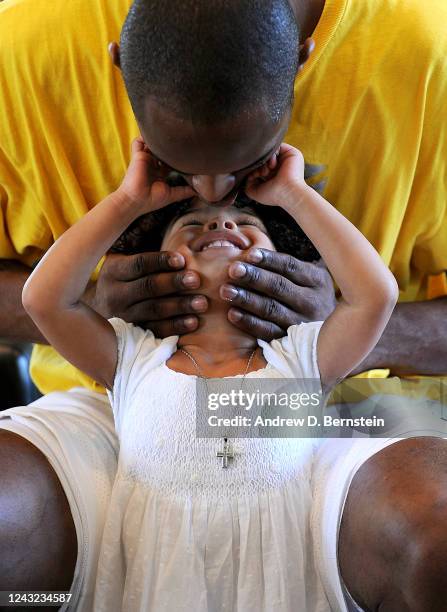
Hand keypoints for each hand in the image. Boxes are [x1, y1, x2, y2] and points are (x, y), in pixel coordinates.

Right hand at [88, 251, 208, 336]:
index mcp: (114, 270)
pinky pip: (156, 331)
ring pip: (154, 311)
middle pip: (147, 288)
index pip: (138, 264)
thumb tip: (162, 214)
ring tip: (202, 303)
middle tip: (196, 280)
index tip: (182, 259)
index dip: (160, 261)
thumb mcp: (124, 256)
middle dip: (174, 283)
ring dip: (180, 307)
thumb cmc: (124, 276)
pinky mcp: (133, 333)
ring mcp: (124, 316)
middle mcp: (115, 294)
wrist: (99, 310)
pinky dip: (175, 327)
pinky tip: (193, 322)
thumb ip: (142, 239)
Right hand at [117, 137, 193, 212]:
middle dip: (169, 145)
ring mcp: (145, 160)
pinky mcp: (138, 156)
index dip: (177, 157)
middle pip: (161, 151)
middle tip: (180, 140)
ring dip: (157, 139)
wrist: (136, 200)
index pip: (169, 161)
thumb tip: (197, 192)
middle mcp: (152, 165)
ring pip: (150, 144)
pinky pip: (138, 142)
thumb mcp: (172, 195)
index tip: (187, 153)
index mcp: (159, 173)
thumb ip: (184, 192)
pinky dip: (143, 137)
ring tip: (167, 134)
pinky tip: (153, 136)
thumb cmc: (151, 200)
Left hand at [219, 249, 336, 340]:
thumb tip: (251, 250)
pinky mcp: (290, 341)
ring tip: (226, 291)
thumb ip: (289, 267)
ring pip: (271, 309)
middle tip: (232, 270)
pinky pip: (267, 331)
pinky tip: (232, 314)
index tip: (249, 254)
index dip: (269, 260)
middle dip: (254, 277)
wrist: (332, 333)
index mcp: (317, 280)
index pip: (291, 266)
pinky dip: (249, 322)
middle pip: (279, 287)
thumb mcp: (310, 278)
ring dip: (246, 299)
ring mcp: (301, 323)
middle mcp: (312, 301)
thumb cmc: (309, 296)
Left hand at [245, 143, 306, 206]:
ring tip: (267, 171)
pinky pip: (278, 146)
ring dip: (265, 159)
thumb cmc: (272, 195)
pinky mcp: (291, 152)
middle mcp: (279, 166)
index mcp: (272, 175)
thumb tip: (247, 174)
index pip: (260, 164)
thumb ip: (247, 183)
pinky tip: (272, 165)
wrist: (287, 192)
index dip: (254, 168)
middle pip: (264, 156)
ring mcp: (285, 159)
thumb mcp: (254, 192)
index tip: (254, 176)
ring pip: (270, 151)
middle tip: (261, 173)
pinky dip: (272, 153)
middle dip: (259, 163)